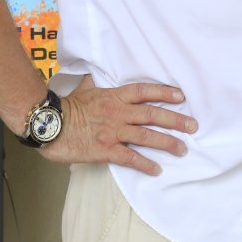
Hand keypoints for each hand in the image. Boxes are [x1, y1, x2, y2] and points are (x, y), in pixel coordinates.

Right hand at [39, 77, 197, 175]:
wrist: (48, 124)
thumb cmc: (65, 107)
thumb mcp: (83, 88)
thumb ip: (94, 82)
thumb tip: (95, 72)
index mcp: (114, 96)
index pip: (144, 91)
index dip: (164, 93)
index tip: (181, 97)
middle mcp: (118, 112)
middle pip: (153, 114)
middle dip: (175, 120)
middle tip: (193, 126)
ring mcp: (113, 131)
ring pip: (146, 136)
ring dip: (167, 143)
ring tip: (182, 149)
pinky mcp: (105, 149)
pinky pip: (129, 157)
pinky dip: (145, 164)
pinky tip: (157, 169)